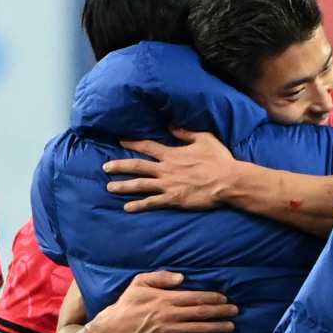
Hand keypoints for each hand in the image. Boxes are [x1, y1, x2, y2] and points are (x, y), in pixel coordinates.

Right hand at [86, 271, 237, 332]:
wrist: (116, 328)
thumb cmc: (129, 302)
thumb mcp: (140, 282)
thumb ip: (161, 277)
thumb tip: (182, 277)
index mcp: (166, 299)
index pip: (194, 297)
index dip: (211, 297)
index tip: (224, 297)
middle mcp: (171, 315)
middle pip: (200, 313)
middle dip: (220, 311)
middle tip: (236, 310)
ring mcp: (170, 331)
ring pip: (198, 329)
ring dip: (216, 328)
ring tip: (231, 327)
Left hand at [103, 127, 236, 212]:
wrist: (227, 181)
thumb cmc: (219, 160)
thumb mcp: (204, 139)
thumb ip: (185, 132)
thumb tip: (171, 124)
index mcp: (172, 154)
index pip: (147, 146)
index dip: (132, 143)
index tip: (120, 141)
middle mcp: (165, 169)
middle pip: (137, 166)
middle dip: (119, 166)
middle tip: (105, 168)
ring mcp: (167, 185)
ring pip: (139, 185)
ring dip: (123, 186)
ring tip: (110, 188)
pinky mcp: (173, 200)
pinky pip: (151, 203)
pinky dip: (138, 206)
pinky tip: (127, 208)